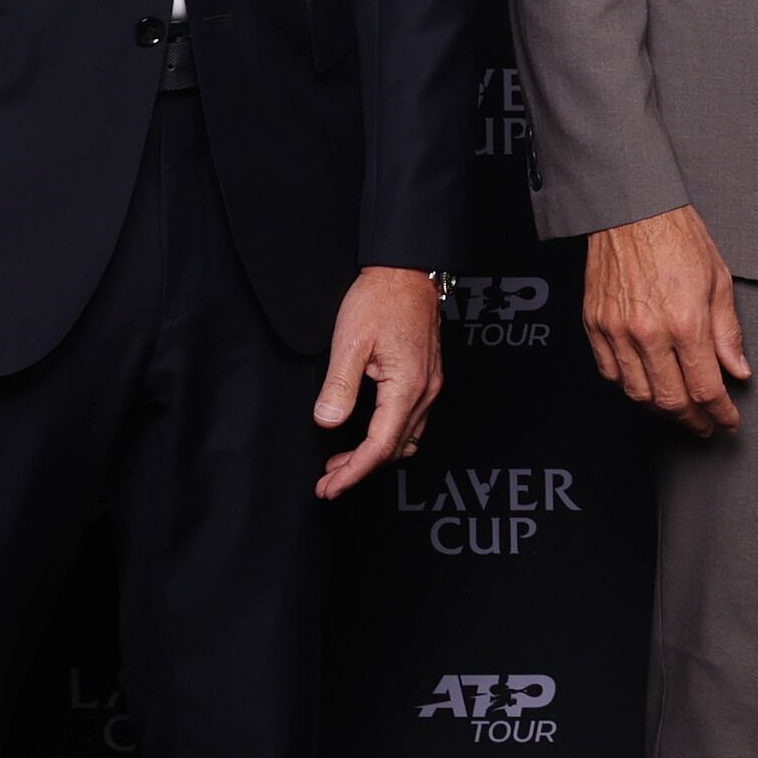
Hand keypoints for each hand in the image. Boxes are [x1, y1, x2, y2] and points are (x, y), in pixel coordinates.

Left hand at [310, 265, 446, 500]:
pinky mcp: (426, 378)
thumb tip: (327, 422)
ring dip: (374, 457)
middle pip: (394, 449)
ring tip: (341, 464)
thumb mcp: (350, 341)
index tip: (330, 487)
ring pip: (404, 439)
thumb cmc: (381, 298)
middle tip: (328, 483)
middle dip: (360, 470)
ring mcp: (429, 386)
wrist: (406, 271)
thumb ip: (339, 386)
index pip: (379, 446)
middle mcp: (425, 392)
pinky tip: (365, 435)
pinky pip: (410, 422)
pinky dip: (387, 438)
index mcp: (407, 387)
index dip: (353, 472)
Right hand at [586, 207, 752, 434]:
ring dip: (661, 410)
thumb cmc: (677, 237)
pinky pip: (610, 374)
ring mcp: (616, 331)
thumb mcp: (718, 280)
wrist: (630, 210)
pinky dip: (630, 388)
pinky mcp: (595, 325)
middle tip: (706, 425)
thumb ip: (727, 333)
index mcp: (685, 322)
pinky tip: (647, 387)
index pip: (706, 388)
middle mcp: (648, 333)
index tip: (728, 421)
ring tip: (680, 411)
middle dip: (693, 421)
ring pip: (638, 394)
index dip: (720, 413)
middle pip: (670, 400)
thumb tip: (737, 370)